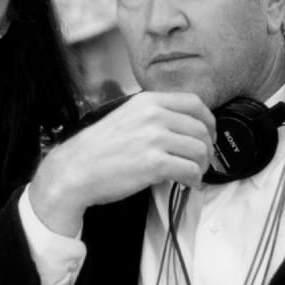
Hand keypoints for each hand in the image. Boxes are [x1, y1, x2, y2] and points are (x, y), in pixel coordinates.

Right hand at [27, 92, 213, 235]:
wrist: (75, 170)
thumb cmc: (98, 149)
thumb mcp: (127, 117)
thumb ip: (154, 116)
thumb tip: (183, 127)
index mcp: (149, 101)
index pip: (195, 103)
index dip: (208, 120)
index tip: (209, 134)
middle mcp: (154, 115)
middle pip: (200, 128)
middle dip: (207, 147)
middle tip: (203, 160)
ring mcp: (155, 138)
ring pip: (199, 150)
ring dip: (202, 165)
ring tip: (195, 174)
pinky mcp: (154, 163)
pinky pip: (190, 170)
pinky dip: (195, 179)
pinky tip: (188, 183)